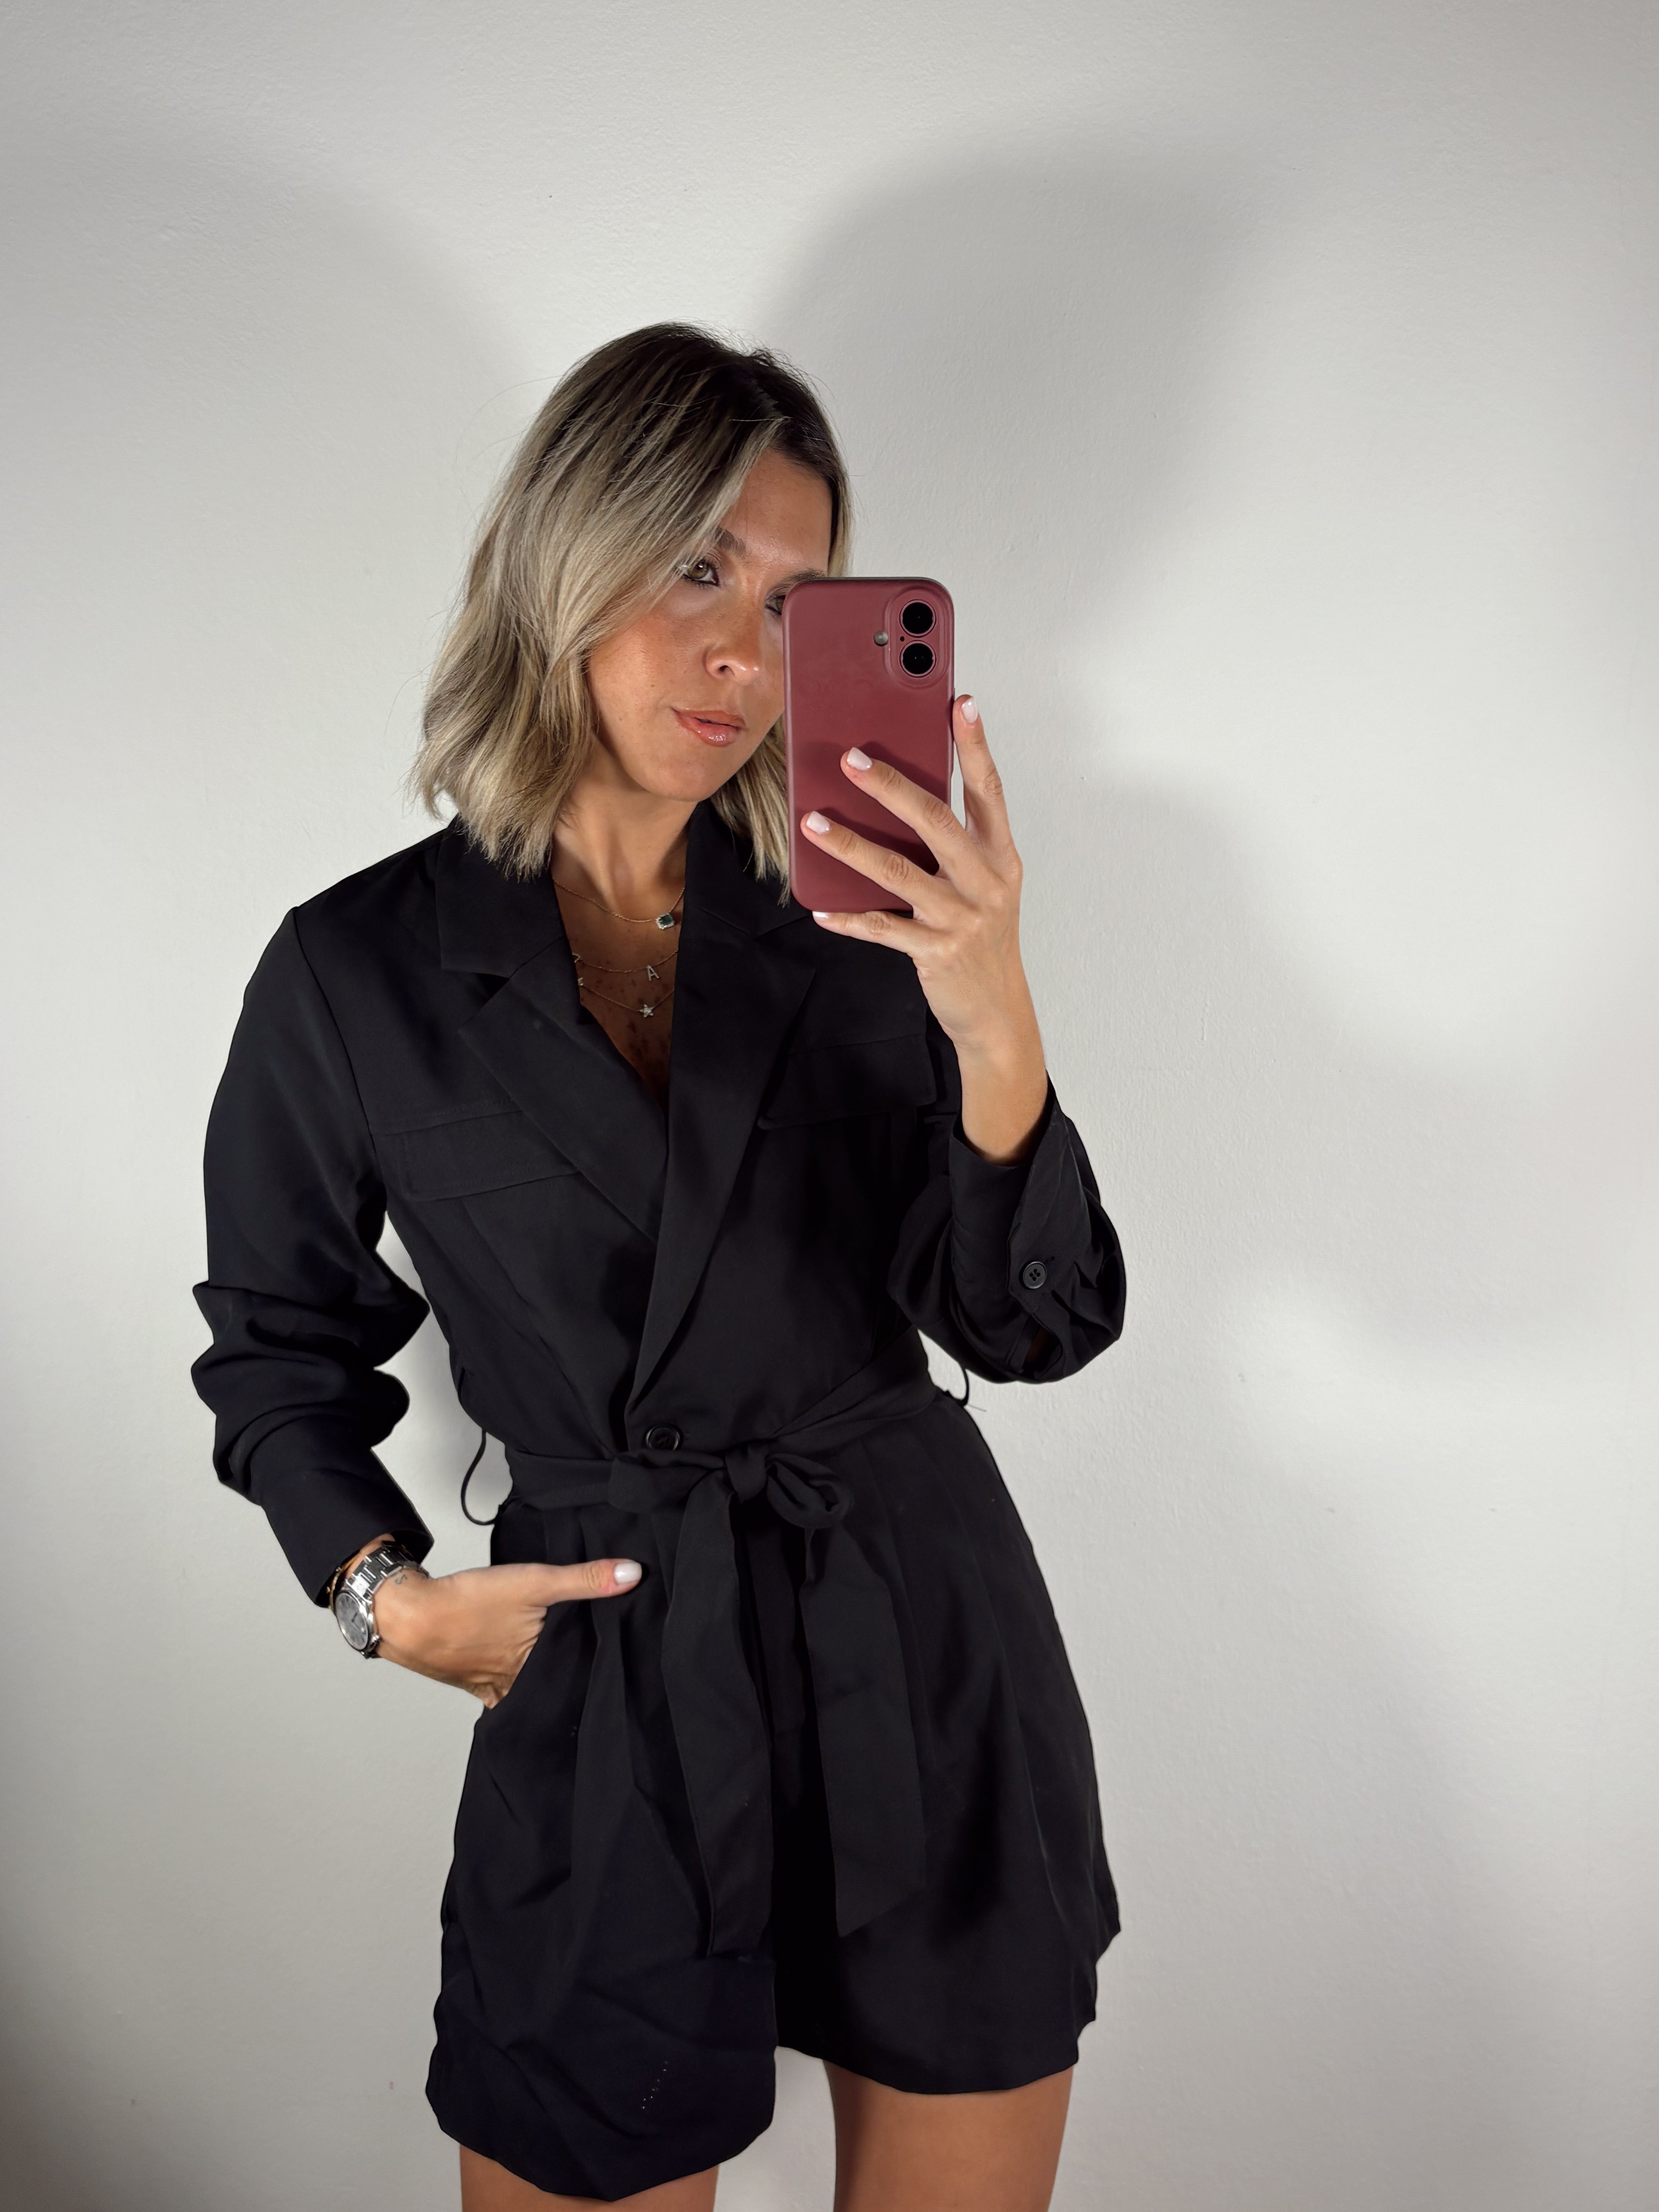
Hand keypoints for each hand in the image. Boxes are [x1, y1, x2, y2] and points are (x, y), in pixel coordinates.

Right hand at [369, 1548, 641, 1705]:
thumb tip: (633, 1574)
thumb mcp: (534, 1582)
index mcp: (536, 1669)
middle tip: (595, 1661)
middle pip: (555, 1682)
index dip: (601, 1664)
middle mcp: (516, 1686)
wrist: (408, 1616)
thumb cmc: (467, 1603)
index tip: (620, 1658)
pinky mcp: (472, 1681)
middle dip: (574, 1673)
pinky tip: (521, 1676)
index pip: (581, 1672)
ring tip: (562, 1663)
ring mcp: (492, 1687)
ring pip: (529, 1687)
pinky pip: (501, 1690)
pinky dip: (514, 1684)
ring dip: (543, 1677)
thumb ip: (585, 1579)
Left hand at [802, 694, 1047, 1161]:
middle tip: (853, 758)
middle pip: (937, 823)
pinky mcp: (936, 953)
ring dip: (850, 846)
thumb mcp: (982, 884)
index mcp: (1000, 856)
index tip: (961, 702)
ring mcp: (962, 918)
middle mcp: (986, 882)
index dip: (975, 746)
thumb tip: (898, 795)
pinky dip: (850, 918)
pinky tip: (822, 910)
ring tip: (813, 823)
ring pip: (898, 873)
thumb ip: (953, 844)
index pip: (989, 790)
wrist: (997, 1010)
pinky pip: (882, 929)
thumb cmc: (982, 935)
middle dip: (893, 787)